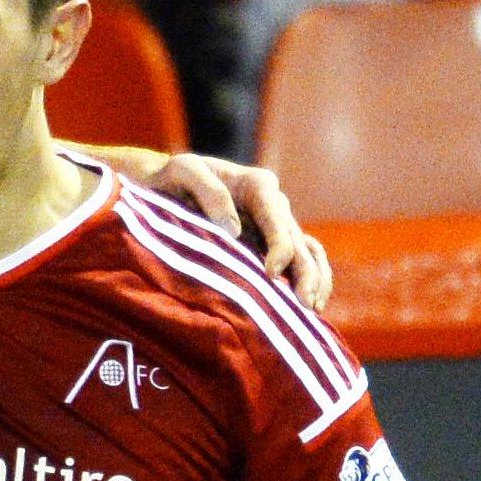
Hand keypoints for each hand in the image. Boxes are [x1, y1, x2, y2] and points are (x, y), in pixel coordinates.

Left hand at [106, 146, 331, 310]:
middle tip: (304, 305)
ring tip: (312, 309)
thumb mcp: (183, 171)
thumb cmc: (171, 176)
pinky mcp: (269, 240)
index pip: (277, 220)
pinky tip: (312, 302)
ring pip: (308, 251)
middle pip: (298, 241)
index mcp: (257, 184)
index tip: (270, 275)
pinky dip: (313, 277)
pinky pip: (302, 256)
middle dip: (305, 273)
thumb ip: (209, 193)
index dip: (280, 249)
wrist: (164, 182)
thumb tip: (234, 230)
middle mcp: (273, 203)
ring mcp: (274, 223)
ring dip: (315, 279)